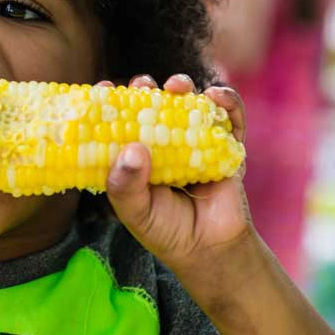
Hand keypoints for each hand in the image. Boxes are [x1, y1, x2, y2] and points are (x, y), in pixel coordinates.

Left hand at [103, 74, 253, 278]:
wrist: (209, 250)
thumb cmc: (164, 229)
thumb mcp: (135, 211)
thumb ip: (127, 185)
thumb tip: (133, 148)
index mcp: (134, 152)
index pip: (118, 118)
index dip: (111, 100)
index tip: (104, 87)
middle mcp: (162, 141)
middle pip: (153, 103)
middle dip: (146, 87)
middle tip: (142, 84)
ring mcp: (194, 140)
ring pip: (188, 102)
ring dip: (183, 86)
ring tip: (177, 85)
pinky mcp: (226, 146)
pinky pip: (230, 118)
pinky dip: (227, 102)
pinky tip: (216, 95)